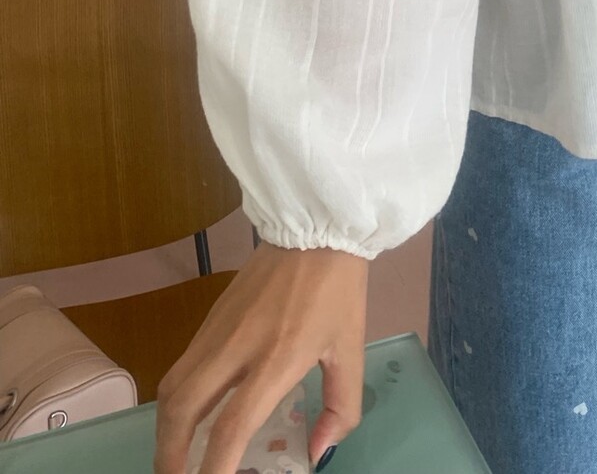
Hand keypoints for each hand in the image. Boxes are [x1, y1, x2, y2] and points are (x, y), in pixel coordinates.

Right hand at [155, 242, 368, 473]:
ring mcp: (217, 330)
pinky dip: (175, 399)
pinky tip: (189, 415)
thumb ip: (340, 408)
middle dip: (170, 457)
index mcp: (277, 360)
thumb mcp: (351, 350)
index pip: (230, 427)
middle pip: (181, 412)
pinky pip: (181, 365)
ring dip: (166, 430)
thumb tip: (318, 453)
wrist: (317, 226)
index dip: (214, 469)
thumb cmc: (339, 291)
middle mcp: (236, 348)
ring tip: (176, 457)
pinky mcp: (210, 316)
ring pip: (172, 388)